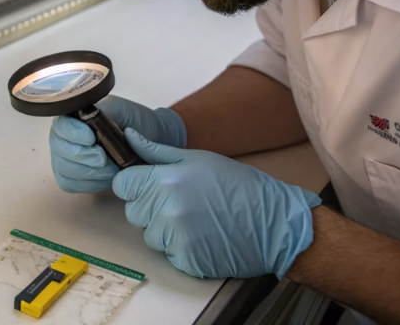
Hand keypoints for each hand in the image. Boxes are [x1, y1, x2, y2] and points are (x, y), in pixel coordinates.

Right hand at [49, 95, 186, 192]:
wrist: (150, 140)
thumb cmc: (135, 122)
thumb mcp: (122, 109)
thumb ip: (105, 110)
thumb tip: (87, 116)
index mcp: (73, 117)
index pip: (61, 126)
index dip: (73, 134)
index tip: (92, 138)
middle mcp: (64, 137)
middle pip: (59, 150)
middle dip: (83, 156)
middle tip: (104, 158)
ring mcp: (65, 158)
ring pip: (64, 169)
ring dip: (90, 172)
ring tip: (111, 168)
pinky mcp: (71, 178)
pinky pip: (70, 184)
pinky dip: (89, 184)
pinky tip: (105, 178)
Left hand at [113, 128, 320, 279]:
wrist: (276, 224)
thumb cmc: (239, 187)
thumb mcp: (198, 159)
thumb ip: (158, 152)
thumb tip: (129, 138)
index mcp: (167, 179)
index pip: (123, 184)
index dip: (134, 184)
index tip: (150, 185)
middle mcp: (167, 209)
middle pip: (133, 211)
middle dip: (151, 207)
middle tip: (183, 202)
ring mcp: (176, 237)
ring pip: (149, 235)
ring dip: (165, 230)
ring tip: (197, 220)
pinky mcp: (186, 260)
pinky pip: (168, 254)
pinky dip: (181, 249)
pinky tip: (203, 237)